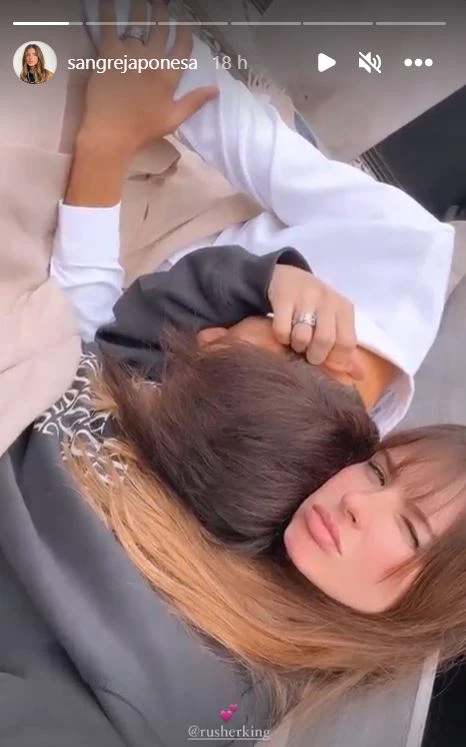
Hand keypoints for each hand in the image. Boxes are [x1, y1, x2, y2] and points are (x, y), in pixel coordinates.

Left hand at [78, 0, 218, 156]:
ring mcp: (130, 54)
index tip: (183, 25)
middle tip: (159, 4)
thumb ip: (195, 101)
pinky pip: (108, 26)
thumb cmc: (143, 130)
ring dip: (141, 7)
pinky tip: (107, 0)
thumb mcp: (174, 119)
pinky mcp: (108, 53)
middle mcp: (152, 60)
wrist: (111, 132)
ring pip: (138, 22)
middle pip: (160, 29)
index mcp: (169, 75)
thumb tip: (216, 90)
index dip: (184, 33)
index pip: (182, 47)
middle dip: (161, 14)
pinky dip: (107, 11)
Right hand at [268, 264, 363, 377]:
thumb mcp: (335, 321)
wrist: (288, 276)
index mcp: (344, 308)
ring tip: (296, 341)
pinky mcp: (284, 297)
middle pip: (325, 341)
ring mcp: (305, 297)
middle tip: (308, 353)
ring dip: (297, 346)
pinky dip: (282, 338)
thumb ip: (345, 348)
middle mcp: (328, 300)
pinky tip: (284, 333)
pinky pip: (282, 330)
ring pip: (302, 336)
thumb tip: (360, 376)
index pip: (347, 343)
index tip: (326, 358)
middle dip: (314, 355)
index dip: (335, 359)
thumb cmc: (316, 307)